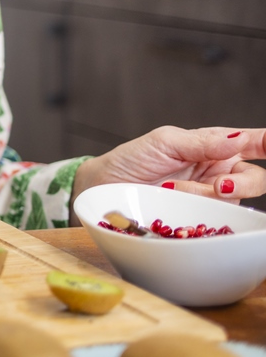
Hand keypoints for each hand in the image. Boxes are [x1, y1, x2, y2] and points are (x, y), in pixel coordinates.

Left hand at [73, 126, 265, 203]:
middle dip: (242, 183)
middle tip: (219, 185)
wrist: (105, 187)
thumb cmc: (133, 159)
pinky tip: (176, 200)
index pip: (252, 142)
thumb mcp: (164, 142)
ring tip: (171, 188)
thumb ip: (202, 142)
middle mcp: (218, 171)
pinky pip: (216, 218)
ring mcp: (210, 196)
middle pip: (255, 178)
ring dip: (205, 195)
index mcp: (214, 145)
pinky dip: (198, 210)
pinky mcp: (200, 217)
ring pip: (235, 199)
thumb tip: (239, 138)